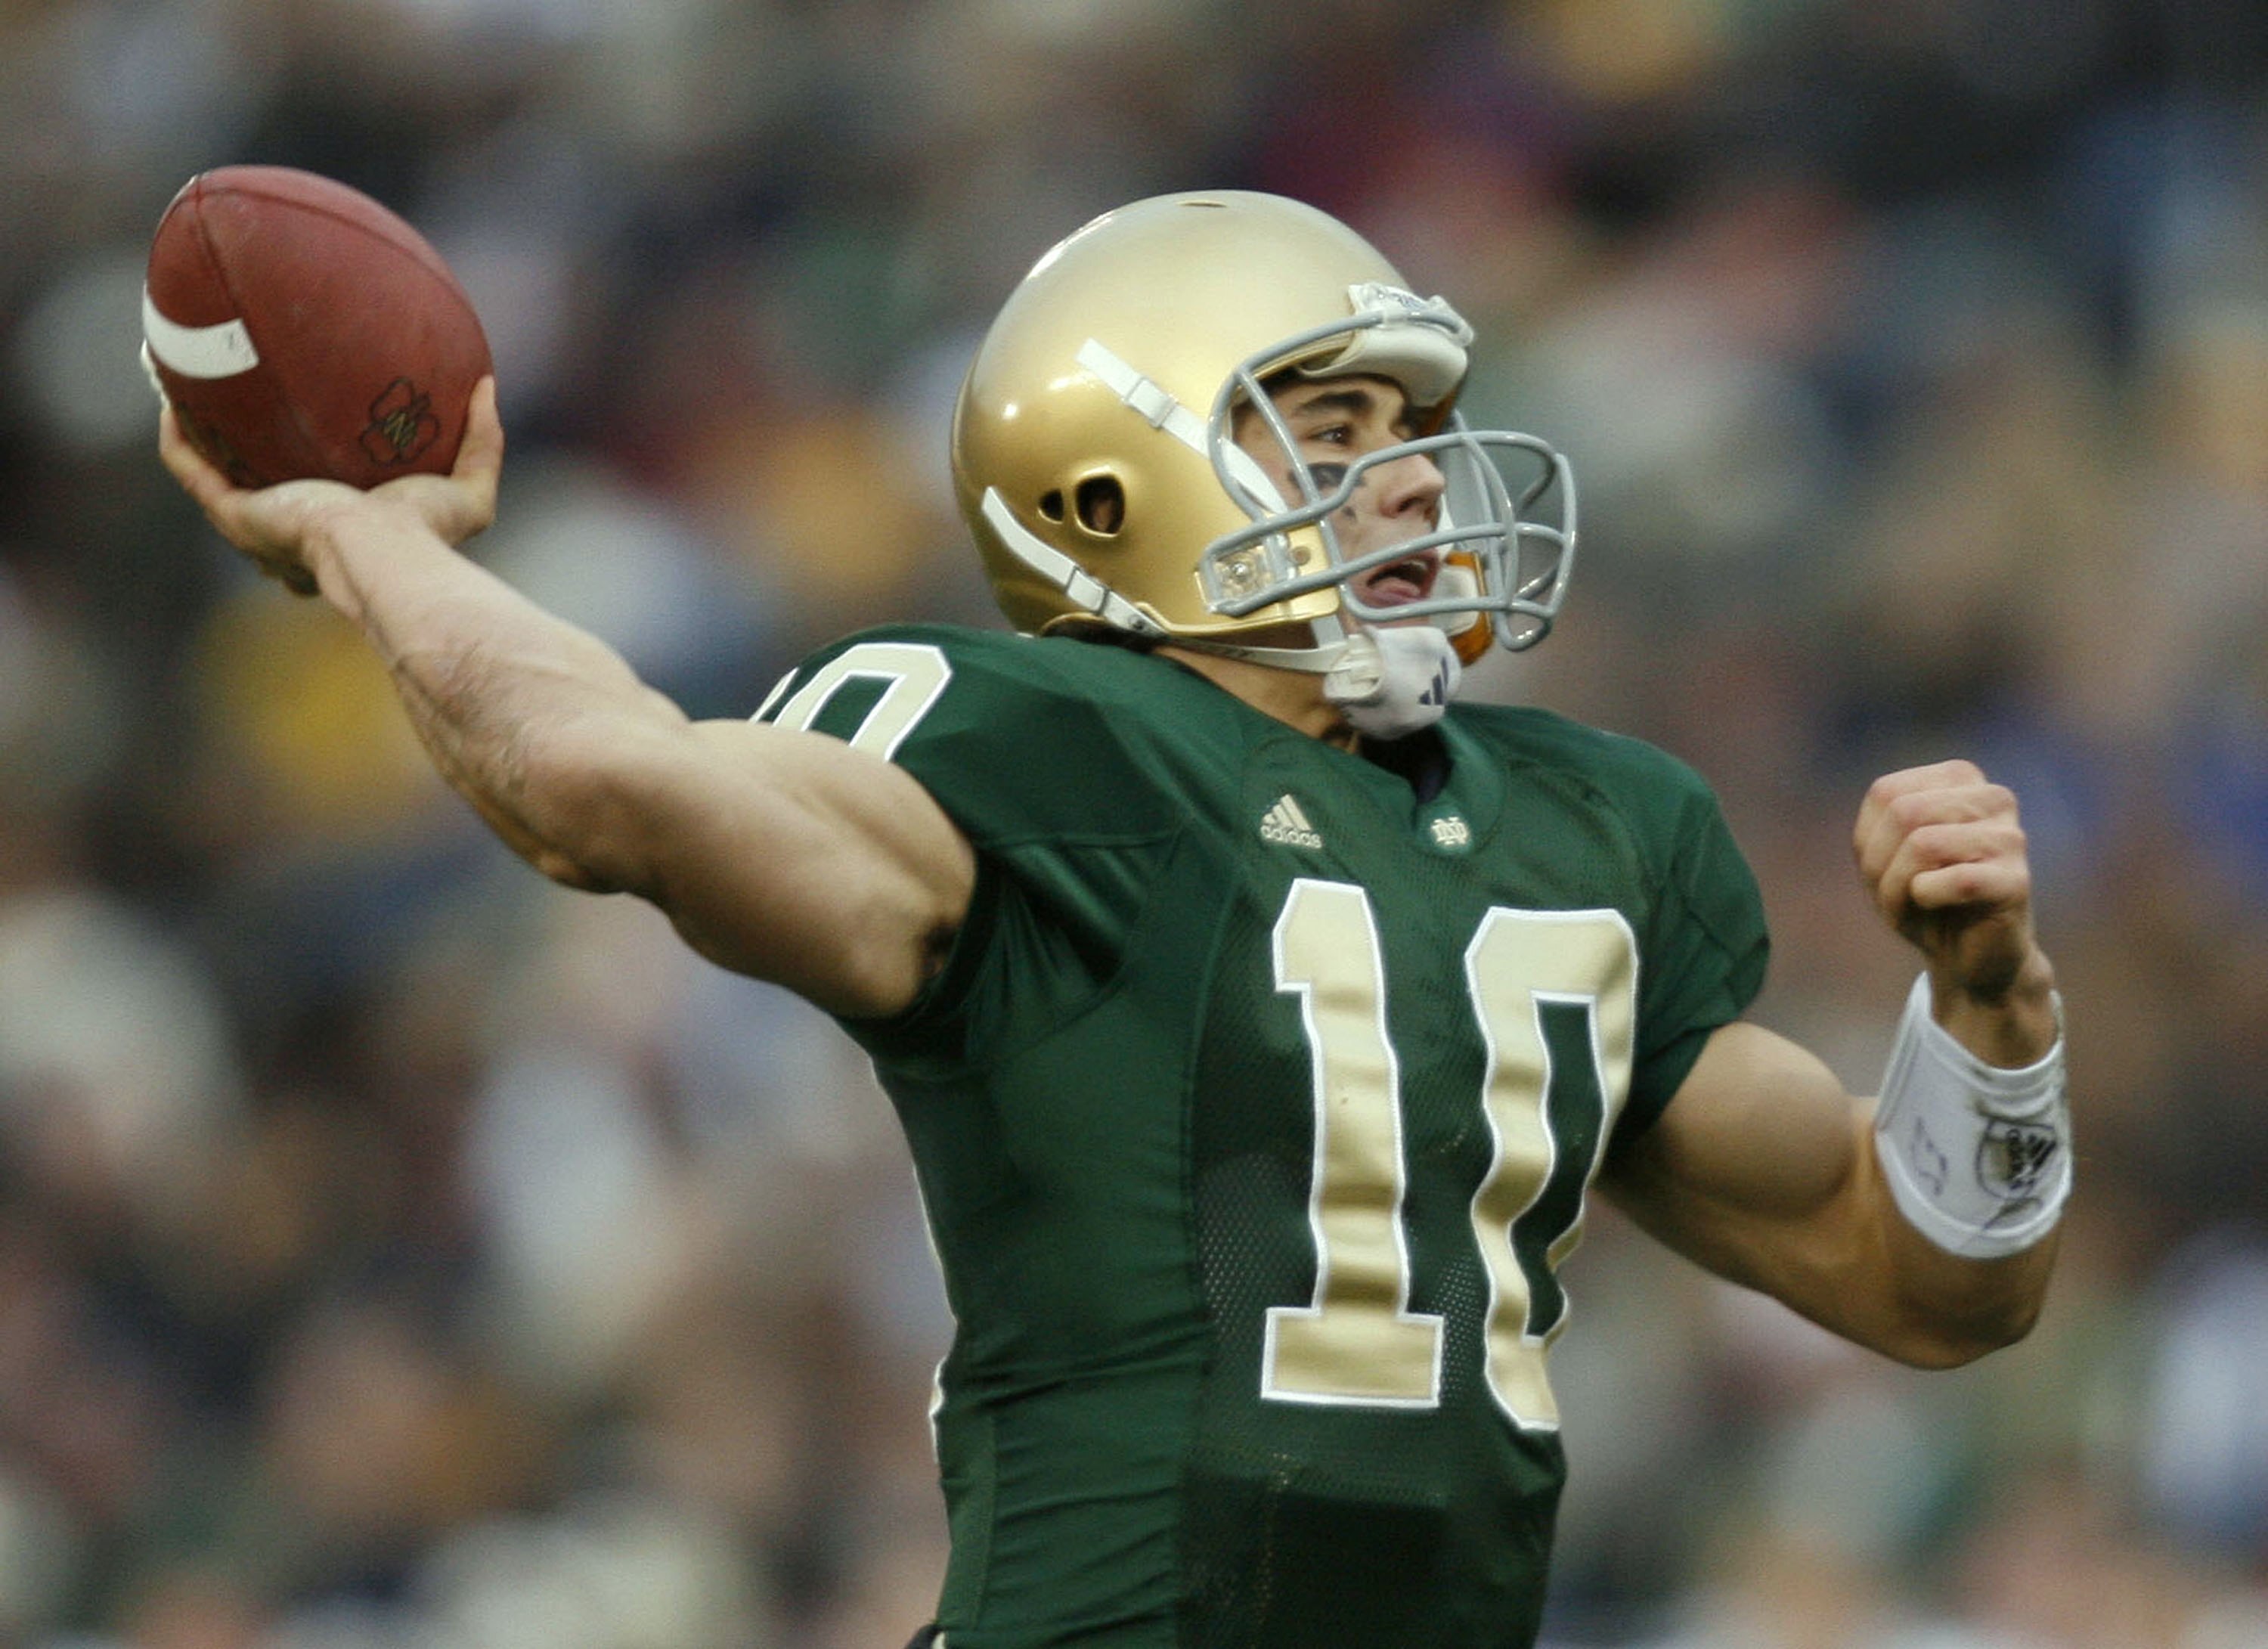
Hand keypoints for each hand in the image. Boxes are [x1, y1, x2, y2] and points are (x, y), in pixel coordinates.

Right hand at [158, 377, 502, 595]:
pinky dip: (177, 434)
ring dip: (195, 433)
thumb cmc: (425, 534)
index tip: (305, 433)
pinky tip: (172, 396)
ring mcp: (256, 527)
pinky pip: (188, 467)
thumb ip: (483, 442)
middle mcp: (291, 536)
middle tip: (240, 403)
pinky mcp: (232, 514)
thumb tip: (488, 386)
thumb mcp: (469, 489)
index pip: (317, 515)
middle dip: (242, 454)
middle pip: (258, 495)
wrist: (382, 551)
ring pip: (211, 476)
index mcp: (339, 537)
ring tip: (186, 387)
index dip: (305, 478)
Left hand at [1854, 760, 2054, 1053]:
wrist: (1967, 955)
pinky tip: (1936, 907)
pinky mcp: (2016, 880)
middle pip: (1904, 812)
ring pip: (1924, 843)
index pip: (1887, 792)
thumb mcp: (1882, 853)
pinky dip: (1926, 899)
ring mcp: (2010, 837)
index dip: (1869, 838)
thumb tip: (1901, 810)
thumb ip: (1881, 820)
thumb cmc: (1922, 896)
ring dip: (1898, 886)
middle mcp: (1992, 798)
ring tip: (1913, 904)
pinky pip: (1955, 880)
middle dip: (1879, 862)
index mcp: (1960, 778)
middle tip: (1894, 893)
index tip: (1883, 867)